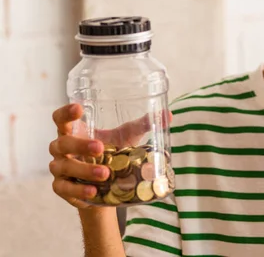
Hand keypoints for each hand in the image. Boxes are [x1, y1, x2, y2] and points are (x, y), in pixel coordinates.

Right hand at [48, 104, 170, 208]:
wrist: (106, 186)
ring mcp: (60, 168)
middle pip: (61, 142)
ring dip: (84, 170)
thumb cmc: (112, 154)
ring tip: (105, 174)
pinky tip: (93, 191)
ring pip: (63, 166)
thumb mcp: (127, 138)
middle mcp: (62, 148)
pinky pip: (65, 188)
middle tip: (100, 147)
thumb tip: (168, 115)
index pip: (60, 119)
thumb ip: (143, 125)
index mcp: (75, 131)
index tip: (79, 108)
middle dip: (80, 144)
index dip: (66, 113)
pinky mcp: (62, 188)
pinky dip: (79, 190)